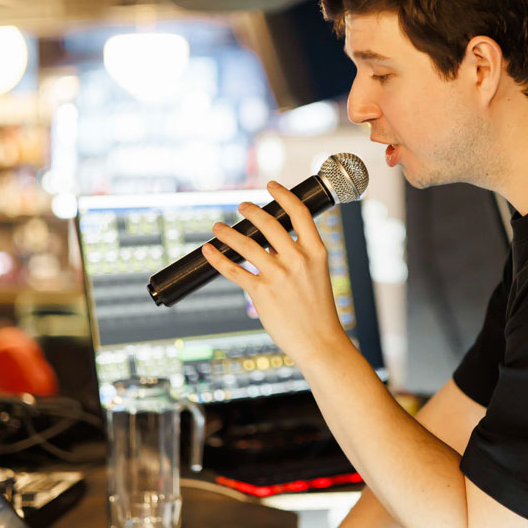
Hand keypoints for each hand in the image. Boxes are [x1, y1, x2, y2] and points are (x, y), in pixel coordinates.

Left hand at [200, 181, 348, 368]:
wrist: (319, 341)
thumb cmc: (318, 310)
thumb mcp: (317, 274)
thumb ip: (297, 256)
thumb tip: (270, 243)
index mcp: (316, 251)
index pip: (298, 212)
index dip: (282, 194)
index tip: (271, 185)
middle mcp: (297, 259)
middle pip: (269, 223)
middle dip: (251, 211)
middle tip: (241, 207)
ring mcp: (279, 275)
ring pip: (246, 244)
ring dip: (227, 232)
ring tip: (217, 227)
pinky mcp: (262, 293)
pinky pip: (233, 270)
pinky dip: (217, 258)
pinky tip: (208, 250)